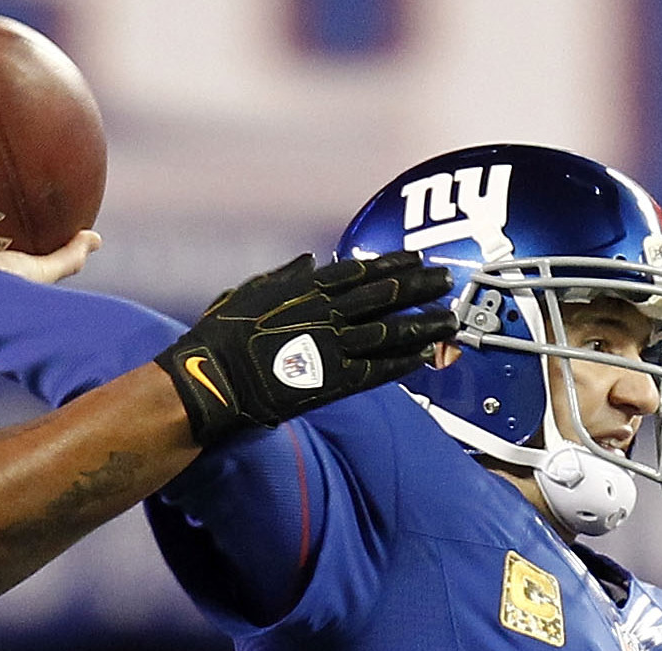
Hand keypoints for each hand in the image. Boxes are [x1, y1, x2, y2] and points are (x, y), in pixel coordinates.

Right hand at [152, 252, 454, 445]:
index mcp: (305, 289)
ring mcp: (332, 346)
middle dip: (418, 288)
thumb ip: (281, 276)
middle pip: (384, 295)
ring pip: (390, 331)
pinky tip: (425, 358)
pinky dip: (403, 363)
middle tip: (446, 281)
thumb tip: (308, 261)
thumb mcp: (246, 292)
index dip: (391, 264)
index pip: (359, 271)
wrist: (213, 380)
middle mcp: (326, 312)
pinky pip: (378, 370)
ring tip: (447, 320)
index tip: (416, 259)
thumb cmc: (218, 337)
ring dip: (422, 325)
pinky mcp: (333, 380)